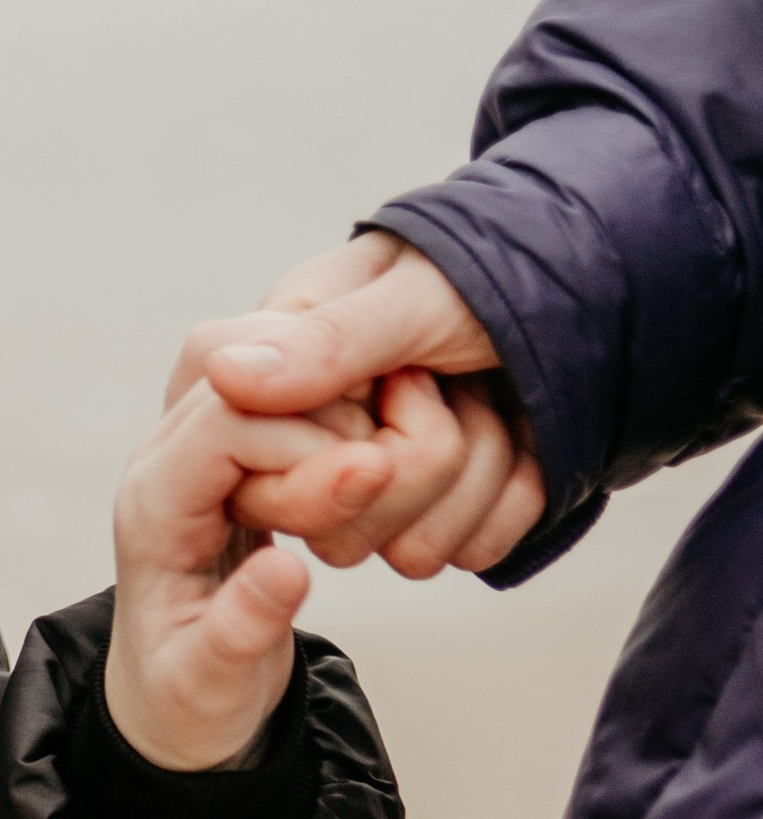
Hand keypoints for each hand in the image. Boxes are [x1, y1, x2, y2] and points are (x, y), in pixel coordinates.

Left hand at [106, 378, 389, 770]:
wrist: (175, 700)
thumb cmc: (186, 697)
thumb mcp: (212, 683)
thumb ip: (243, 628)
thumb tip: (288, 572)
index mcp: (154, 509)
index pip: (229, 419)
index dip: (309, 438)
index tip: (373, 478)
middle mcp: (167, 461)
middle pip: (253, 371)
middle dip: (333, 409)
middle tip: (385, 472)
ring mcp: (201, 448)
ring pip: (275, 366)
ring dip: (343, 403)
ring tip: (383, 469)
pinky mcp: (238, 450)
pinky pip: (293, 393)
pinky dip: (343, 413)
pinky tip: (375, 456)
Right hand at [172, 232, 546, 576]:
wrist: (597, 288)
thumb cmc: (501, 263)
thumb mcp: (419, 293)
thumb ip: (327, 343)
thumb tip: (221, 376)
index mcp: (288, 376)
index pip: (270, 484)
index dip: (353, 455)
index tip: (410, 381)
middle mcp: (321, 442)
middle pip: (340, 538)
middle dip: (429, 460)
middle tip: (456, 380)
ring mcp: (379, 487)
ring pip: (409, 554)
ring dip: (482, 474)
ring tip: (492, 397)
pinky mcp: (441, 514)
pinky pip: (468, 554)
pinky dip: (515, 498)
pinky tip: (523, 435)